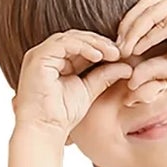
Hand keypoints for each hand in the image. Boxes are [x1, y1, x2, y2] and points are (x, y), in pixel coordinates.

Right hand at [12, 31, 136, 140]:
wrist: (45, 128)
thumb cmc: (61, 115)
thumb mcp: (88, 90)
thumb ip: (104, 76)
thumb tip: (128, 67)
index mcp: (54, 62)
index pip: (80, 45)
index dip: (100, 47)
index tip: (120, 55)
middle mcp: (45, 56)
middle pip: (76, 38)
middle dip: (99, 43)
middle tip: (119, 52)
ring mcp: (39, 55)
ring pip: (71, 37)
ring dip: (94, 43)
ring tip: (112, 53)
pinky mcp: (38, 58)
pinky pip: (64, 43)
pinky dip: (82, 47)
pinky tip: (98, 56)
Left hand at [115, 0, 166, 88]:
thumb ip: (150, 67)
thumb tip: (129, 79)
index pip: (145, 9)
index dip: (128, 25)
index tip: (116, 46)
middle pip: (144, 6)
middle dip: (127, 26)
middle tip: (116, 47)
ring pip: (151, 12)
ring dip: (134, 31)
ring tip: (124, 50)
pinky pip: (163, 23)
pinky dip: (148, 36)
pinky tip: (137, 50)